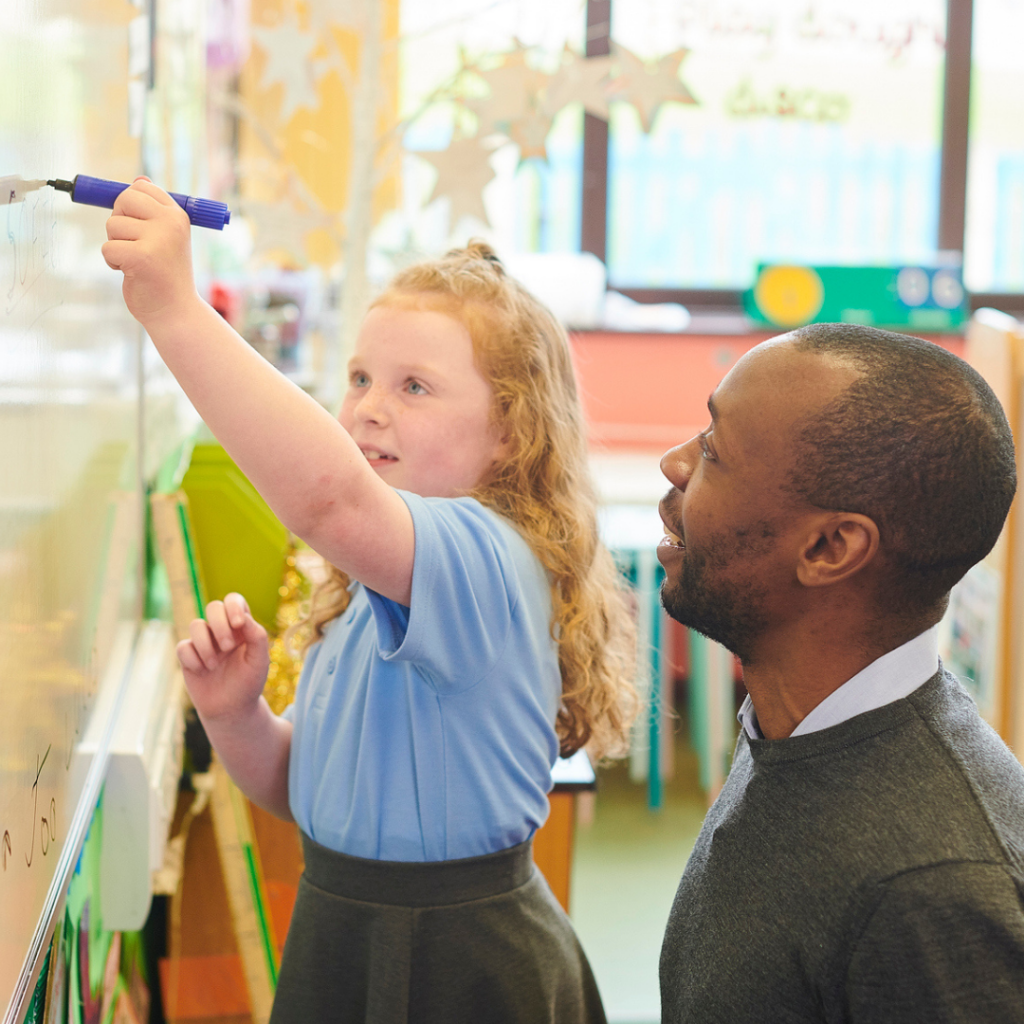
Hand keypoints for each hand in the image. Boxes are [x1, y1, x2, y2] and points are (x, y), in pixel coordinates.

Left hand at [101, 177, 200, 329]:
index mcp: (178, 216)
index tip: (138, 226)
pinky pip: (107, 248)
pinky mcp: (141, 257)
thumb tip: (139, 179)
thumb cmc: (167, 275)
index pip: (141, 187)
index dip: (130, 205)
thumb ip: (153, 210)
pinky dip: (113, 262)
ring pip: (112, 226)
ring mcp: (158, 240)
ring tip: (136, 262)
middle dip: (119, 221)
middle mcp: (171, 224)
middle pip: (123, 200)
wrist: (177, 312)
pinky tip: (130, 272)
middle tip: (134, 243)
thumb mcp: (166, 237)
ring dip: (116, 245)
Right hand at [177, 593, 269, 723]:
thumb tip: (242, 617)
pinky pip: (183, 646)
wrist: (232, 709)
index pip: (234, 600)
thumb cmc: (249, 682)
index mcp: (241, 627)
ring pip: (196, 625)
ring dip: (206, 645)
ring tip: (215, 664)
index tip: (239, 624)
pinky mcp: (188, 656)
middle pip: (213, 606)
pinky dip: (193, 659)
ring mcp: (203, 642)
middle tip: (228, 647)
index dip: (233, 606)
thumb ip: (257, 635)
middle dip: (219, 625)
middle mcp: (221, 630)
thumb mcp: (260, 660)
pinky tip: (202, 671)